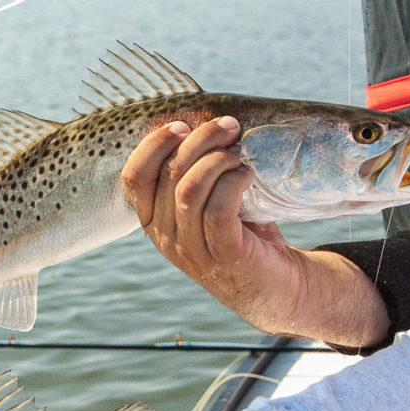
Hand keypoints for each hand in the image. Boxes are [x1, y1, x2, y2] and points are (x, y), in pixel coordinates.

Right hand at [122, 117, 389, 347]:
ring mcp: (194, 250)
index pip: (133, 178)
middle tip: (228, 126)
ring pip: (189, 189)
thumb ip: (193, 176)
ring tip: (239, 153)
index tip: (182, 125)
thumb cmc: (241, 236)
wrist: (275, 288)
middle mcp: (166, 238)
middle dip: (199, 139)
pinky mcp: (226, 255)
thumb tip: (198, 122)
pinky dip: (234, 182)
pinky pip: (219, 209)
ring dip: (217, 159)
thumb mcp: (206, 206)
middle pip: (169, 174)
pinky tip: (247, 175)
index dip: (154, 145)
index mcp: (153, 222)